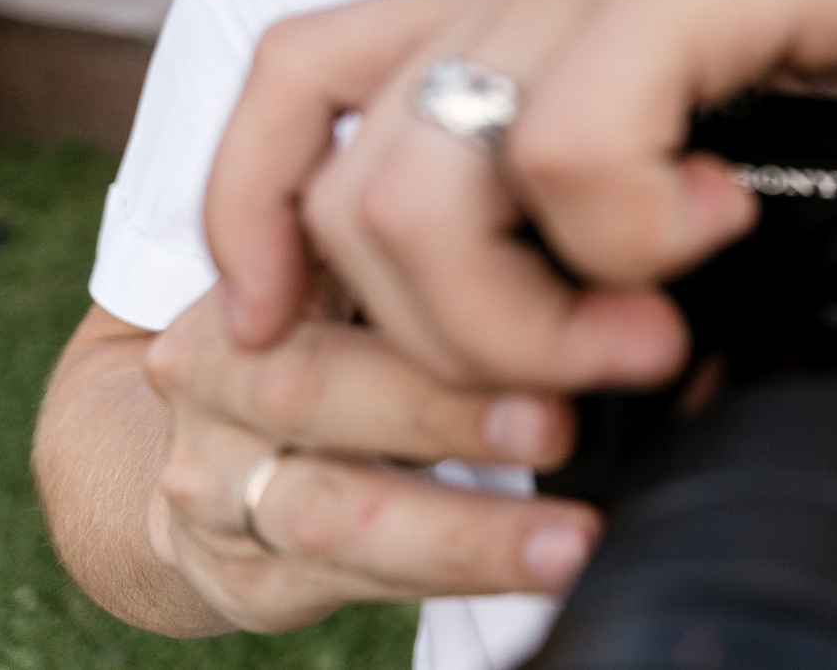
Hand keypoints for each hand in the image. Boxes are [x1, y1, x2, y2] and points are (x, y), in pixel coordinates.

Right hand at [137, 285, 599, 632]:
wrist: (215, 448)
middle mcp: (220, 370)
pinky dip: (447, 577)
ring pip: (333, 508)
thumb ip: (464, 257)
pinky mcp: (240, 568)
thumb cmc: (342, 338)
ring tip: (565, 542)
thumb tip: (621, 281)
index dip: (437, 287)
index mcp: (260, 266)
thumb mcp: (374, 270)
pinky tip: (527, 576)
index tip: (557, 316)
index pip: (332, 256)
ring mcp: (215, 478)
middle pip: (317, 386)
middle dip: (446, 412)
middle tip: (558, 427)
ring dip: (462, 530)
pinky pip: (345, 580)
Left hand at [205, 0, 836, 386]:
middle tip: (580, 377)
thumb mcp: (722, 66)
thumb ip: (641, 150)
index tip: (300, 324)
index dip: (247, 212)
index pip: (296, 78)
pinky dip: (636, 234)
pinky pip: (570, 151)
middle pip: (344, 188)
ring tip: (649, 327)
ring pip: (421, 189)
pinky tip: (726, 214)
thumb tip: (614, 307)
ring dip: (522, 315)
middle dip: (441, 338)